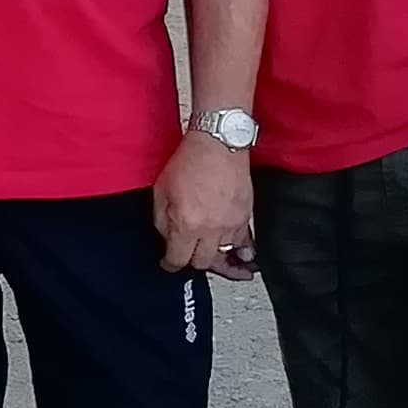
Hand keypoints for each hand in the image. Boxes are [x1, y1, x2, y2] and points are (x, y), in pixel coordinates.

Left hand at [155, 130, 256, 278]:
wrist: (218, 144)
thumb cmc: (190, 161)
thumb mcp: (161, 190)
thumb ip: (162, 220)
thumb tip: (167, 238)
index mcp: (187, 224)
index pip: (178, 259)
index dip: (170, 264)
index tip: (168, 262)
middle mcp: (211, 229)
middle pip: (202, 263)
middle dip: (191, 261)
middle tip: (187, 255)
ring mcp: (231, 225)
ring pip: (224, 255)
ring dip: (215, 255)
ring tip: (211, 255)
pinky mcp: (246, 217)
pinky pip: (244, 243)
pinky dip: (240, 250)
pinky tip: (239, 255)